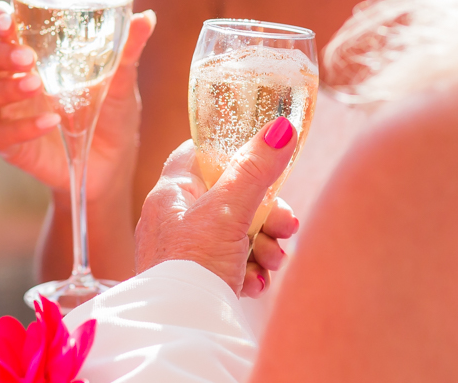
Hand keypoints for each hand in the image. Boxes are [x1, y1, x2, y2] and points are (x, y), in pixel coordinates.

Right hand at [0, 1, 155, 200]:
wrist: (113, 164)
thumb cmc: (109, 111)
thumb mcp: (121, 80)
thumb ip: (127, 50)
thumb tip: (145, 18)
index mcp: (29, 50)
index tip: (8, 19)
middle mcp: (9, 77)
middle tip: (26, 57)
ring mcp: (5, 112)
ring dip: (3, 89)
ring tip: (36, 86)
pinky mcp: (10, 145)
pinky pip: (0, 135)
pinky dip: (23, 128)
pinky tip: (51, 123)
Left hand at [135, 122, 299, 297]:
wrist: (180, 328)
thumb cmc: (192, 265)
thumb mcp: (229, 211)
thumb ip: (255, 170)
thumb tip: (281, 128)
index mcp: (171, 194)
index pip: (198, 154)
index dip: (231, 152)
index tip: (262, 161)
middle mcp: (174, 219)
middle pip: (229, 198)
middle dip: (265, 214)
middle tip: (286, 226)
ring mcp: (184, 252)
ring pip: (235, 234)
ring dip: (263, 245)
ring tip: (272, 260)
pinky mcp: (197, 281)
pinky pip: (231, 266)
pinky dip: (249, 271)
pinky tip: (256, 284)